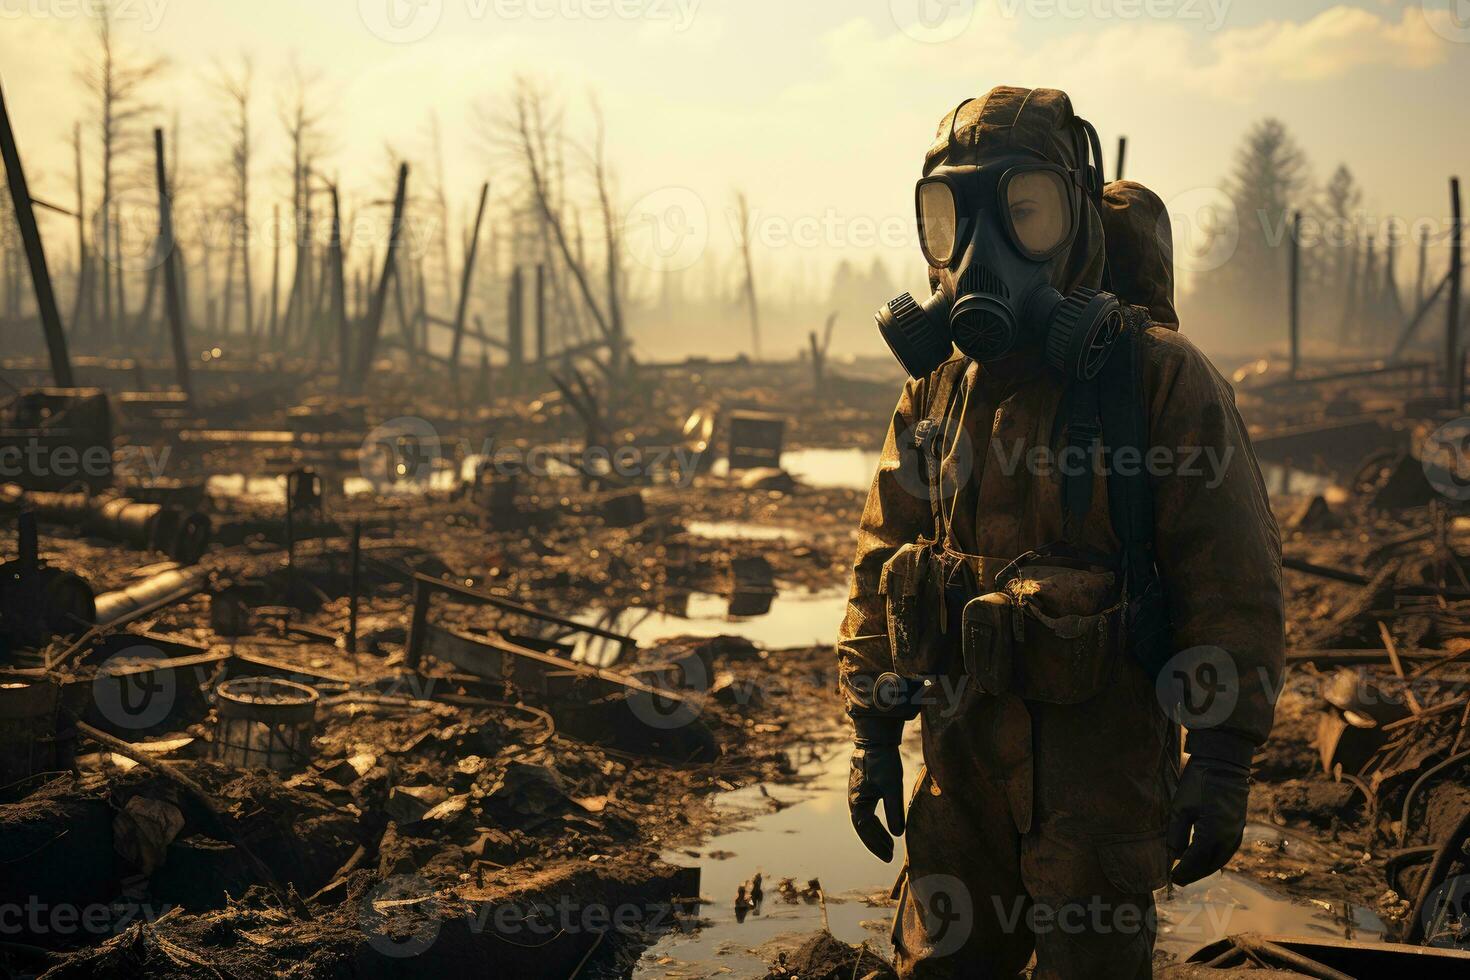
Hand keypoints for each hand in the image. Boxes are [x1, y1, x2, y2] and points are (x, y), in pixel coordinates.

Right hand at [848, 716, 905, 861]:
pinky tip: (885, 824)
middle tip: (890, 855)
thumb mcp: (893, 788)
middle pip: (863, 829)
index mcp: (858, 803)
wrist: (875, 739)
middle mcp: (854, 801)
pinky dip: (875, 822)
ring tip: (889, 844)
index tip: (889, 857)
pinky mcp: (862, 788)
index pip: (866, 832)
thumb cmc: (884, 763)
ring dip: (876, 833)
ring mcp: (856, 794)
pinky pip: (867, 811)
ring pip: (865, 821)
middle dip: (876, 842)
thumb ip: (894, 812)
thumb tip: (898, 835)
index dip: (877, 846)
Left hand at [1168, 750, 1249, 885]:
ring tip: (1189, 874)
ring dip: (1204, 869)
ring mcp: (1236, 833)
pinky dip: (1214, 859)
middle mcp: (1228, 838)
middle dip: (1193, 874)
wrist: (1224, 764)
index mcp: (1213, 834)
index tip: (1170, 879)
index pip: (1194, 861)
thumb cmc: (1199, 782)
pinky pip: (1226, 851)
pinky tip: (1204, 860)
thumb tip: (1173, 856)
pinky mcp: (1238, 827)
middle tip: (1177, 881)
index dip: (1182, 871)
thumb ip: (1177, 834)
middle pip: (1209, 865)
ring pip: (1220, 860)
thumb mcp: (1181, 807)